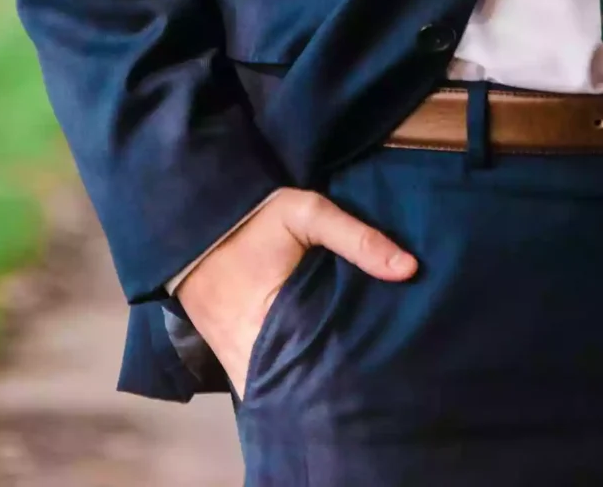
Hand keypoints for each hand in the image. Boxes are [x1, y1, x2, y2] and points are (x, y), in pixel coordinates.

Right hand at [175, 187, 416, 398]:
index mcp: (270, 324)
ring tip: (344, 389)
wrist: (193, 219)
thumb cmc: (255, 217)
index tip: (377, 377)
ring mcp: (234, 361)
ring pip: (276, 391)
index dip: (345, 378)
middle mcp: (248, 355)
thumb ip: (357, 239)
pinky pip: (259, 382)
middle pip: (296, 389)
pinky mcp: (227, 356)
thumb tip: (409, 270)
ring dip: (303, 389)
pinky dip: (282, 382)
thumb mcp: (308, 212)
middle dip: (328, 390)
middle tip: (367, 387)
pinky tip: (309, 379)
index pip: (316, 369)